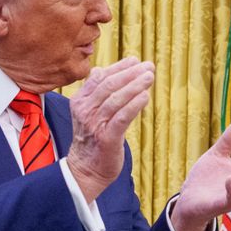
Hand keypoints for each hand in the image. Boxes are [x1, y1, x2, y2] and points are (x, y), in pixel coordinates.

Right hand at [65, 57, 153, 200]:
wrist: (86, 170)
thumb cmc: (92, 139)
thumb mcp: (89, 112)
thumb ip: (95, 92)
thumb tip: (101, 70)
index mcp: (80, 101)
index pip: (100, 77)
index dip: (119, 67)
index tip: (135, 60)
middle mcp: (85, 110)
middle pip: (109, 85)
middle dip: (130, 73)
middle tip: (148, 66)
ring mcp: (95, 124)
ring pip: (116, 99)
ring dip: (135, 85)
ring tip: (150, 76)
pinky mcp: (107, 138)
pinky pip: (121, 118)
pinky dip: (134, 105)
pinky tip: (146, 97)